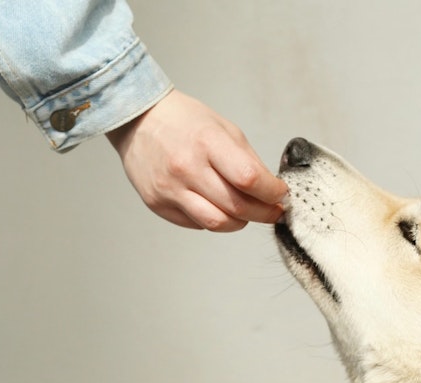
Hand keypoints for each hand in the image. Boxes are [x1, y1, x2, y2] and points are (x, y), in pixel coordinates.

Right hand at [106, 90, 286, 230]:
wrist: (139, 120)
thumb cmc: (184, 121)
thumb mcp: (224, 128)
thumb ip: (248, 160)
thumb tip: (271, 189)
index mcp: (207, 142)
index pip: (249, 178)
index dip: (272, 192)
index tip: (281, 194)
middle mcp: (187, 167)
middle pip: (237, 207)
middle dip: (264, 213)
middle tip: (273, 211)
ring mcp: (170, 189)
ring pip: (217, 223)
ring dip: (240, 223)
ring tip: (247, 213)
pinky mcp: (158, 204)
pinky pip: (197, 223)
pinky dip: (214, 219)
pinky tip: (217, 206)